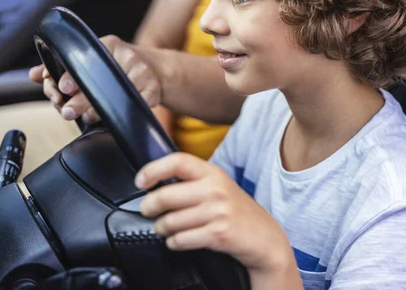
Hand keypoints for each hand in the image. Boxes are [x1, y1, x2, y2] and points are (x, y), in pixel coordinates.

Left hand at [28, 35, 162, 122]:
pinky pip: (132, 106)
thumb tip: (33, 74)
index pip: (86, 59)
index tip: (60, 88)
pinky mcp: (153, 91)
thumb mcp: (95, 60)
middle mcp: (127, 56)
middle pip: (99, 81)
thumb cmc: (120, 66)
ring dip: (96, 111)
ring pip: (114, 97)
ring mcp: (142, 73)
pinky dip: (118, 115)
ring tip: (85, 117)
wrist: (157, 71)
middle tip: (66, 111)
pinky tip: (108, 118)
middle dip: (79, 100)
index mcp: (109, 45)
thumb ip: (63, 67)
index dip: (71, 76)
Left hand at [135, 153, 296, 276]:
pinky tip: (176, 241)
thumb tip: (156, 182)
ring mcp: (218, 211)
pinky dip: (173, 243)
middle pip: (166, 195)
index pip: (177, 161)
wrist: (265, 238)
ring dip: (161, 228)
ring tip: (163, 228)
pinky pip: (181, 239)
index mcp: (212, 172)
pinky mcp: (218, 234)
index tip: (140, 181)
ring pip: (171, 221)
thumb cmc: (236, 212)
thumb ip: (193, 181)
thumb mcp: (218, 187)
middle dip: (150, 206)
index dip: (153, 169)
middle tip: (147, 210)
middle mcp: (215, 189)